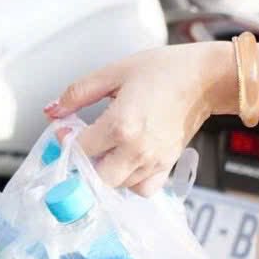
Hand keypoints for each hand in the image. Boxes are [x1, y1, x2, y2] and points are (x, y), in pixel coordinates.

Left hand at [46, 43, 233, 195]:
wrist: (205, 78)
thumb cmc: (164, 70)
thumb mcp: (114, 72)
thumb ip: (79, 93)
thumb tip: (53, 110)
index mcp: (120, 124)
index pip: (80, 149)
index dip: (67, 140)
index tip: (66, 128)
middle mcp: (137, 149)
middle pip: (96, 177)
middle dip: (83, 163)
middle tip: (83, 144)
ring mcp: (154, 161)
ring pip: (117, 185)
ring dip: (105, 171)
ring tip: (105, 148)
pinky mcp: (167, 166)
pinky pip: (142, 189)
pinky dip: (130, 182)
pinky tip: (126, 161)